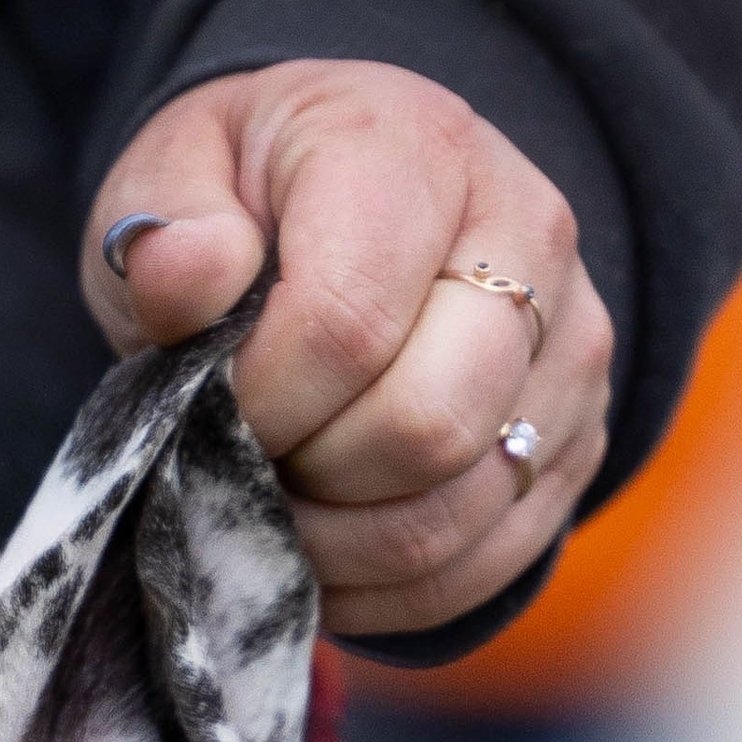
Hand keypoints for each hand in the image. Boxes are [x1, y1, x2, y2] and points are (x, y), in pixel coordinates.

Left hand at [85, 59, 612, 639]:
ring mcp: (572, 349)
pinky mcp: (575, 445)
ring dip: (342, 548)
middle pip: (426, 429)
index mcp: (418, 150)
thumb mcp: (176, 176)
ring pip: (457, 514)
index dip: (263, 402)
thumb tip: (184, 277)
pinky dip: (386, 591)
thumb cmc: (252, 200)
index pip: (347, 323)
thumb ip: (166, 228)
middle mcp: (530, 236)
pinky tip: (326, 554)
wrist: (361, 205)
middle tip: (251, 461)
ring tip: (279, 507)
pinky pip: (483, 568)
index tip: (209, 410)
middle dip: (311, 478)